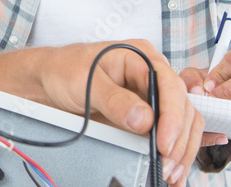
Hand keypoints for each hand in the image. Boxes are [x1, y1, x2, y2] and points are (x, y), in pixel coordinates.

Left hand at [0, 40, 202, 185]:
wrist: (47, 82)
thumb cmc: (63, 71)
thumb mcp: (84, 81)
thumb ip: (114, 99)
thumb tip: (144, 119)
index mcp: (141, 57)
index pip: (171, 85)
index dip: (173, 116)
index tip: (164, 142)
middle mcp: (151, 75)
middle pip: (184, 107)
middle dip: (180, 139)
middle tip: (167, 165)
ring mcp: (151, 97)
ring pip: (183, 123)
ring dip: (181, 150)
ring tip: (170, 172)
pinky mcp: (147, 116)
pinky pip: (171, 133)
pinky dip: (175, 151)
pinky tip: (173, 167)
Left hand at [180, 47, 230, 145]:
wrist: (221, 99)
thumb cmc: (210, 82)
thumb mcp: (197, 76)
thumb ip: (191, 79)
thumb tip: (197, 90)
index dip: (220, 73)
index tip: (208, 86)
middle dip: (230, 90)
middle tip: (214, 98)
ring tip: (218, 108)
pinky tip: (227, 116)